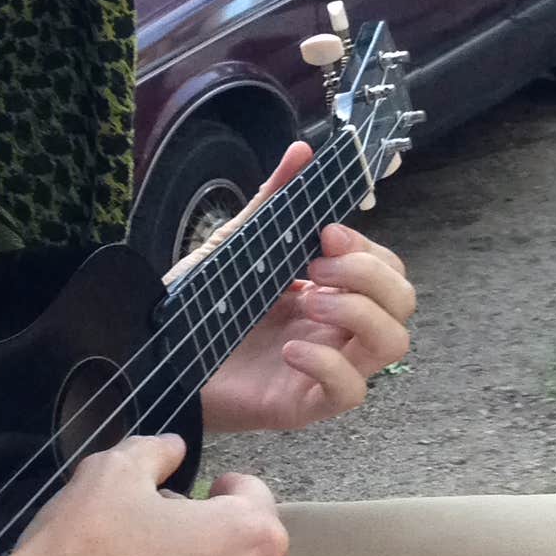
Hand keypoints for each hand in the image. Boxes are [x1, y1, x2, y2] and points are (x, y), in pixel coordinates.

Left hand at [195, 144, 414, 434]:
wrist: (152, 359)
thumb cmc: (195, 309)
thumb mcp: (235, 246)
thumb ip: (272, 203)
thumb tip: (303, 150)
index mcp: (329, 293)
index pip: (388, 270)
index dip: (370, 250)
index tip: (328, 233)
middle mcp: (338, 330)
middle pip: (403, 302)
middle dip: (369, 275)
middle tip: (317, 268)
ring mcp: (327, 368)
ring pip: (393, 343)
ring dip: (359, 314)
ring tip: (308, 302)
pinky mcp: (306, 405)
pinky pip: (351, 391)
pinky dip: (329, 364)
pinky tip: (291, 348)